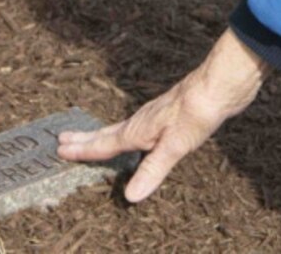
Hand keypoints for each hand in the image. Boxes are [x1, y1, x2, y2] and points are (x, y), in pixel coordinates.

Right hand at [55, 27, 270, 202]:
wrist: (220, 85)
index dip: (83, 150)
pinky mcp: (171, 115)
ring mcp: (156, 116)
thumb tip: (130, 196)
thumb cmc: (197, 112)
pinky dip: (127, 133)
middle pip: (108, 133)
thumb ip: (152, 170)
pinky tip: (138, 136)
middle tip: (62, 139)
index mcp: (139, 130)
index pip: (105, 144)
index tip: (60, 150)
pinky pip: (139, 126)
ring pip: (122, 128)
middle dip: (85, 139)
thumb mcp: (175, 146)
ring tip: (92, 138)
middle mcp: (143, 121)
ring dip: (103, 134)